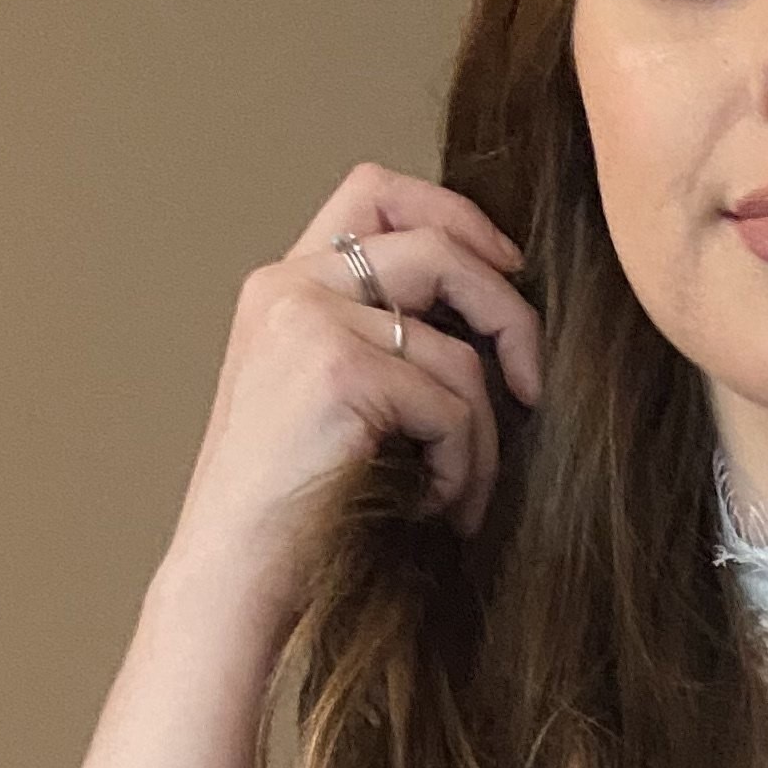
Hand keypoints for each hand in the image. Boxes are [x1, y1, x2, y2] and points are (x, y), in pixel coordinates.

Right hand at [165, 163, 546, 616]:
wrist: (235, 576)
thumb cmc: (299, 511)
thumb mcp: (334, 404)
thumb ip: (383, 341)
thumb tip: (496, 316)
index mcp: (285, 285)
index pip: (376, 192)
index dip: (457, 214)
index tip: (507, 268)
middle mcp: (290, 286)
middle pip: (438, 246)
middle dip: (509, 314)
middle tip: (533, 389)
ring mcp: (311, 320)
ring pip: (458, 352)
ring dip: (482, 438)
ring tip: (457, 495)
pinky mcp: (340, 370)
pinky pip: (453, 407)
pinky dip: (462, 470)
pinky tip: (429, 508)